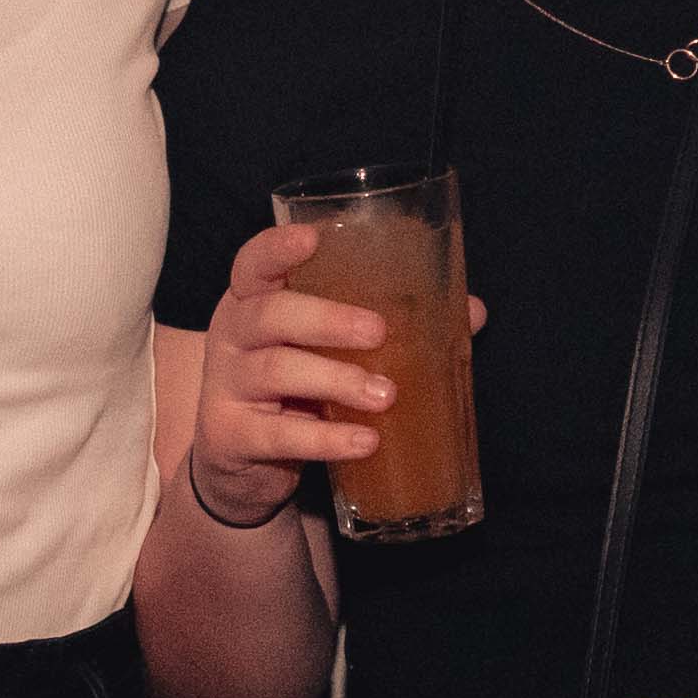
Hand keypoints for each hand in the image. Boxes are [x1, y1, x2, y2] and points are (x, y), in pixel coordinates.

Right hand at [185, 221, 476, 527]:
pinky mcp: (231, 437)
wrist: (239, 458)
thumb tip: (471, 311)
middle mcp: (233, 336)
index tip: (312, 238)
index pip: (253, 262)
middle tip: (379, 331)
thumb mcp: (324, 349)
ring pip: (275, 372)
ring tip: (386, 394)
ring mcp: (227, 387)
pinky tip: (366, 442)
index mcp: (253, 301)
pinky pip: (278, 436)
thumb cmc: (294, 386)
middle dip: (326, 319)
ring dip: (336, 379)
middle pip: (269, 314)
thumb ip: (387, 325)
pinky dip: (326, 439)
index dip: (277, 248)